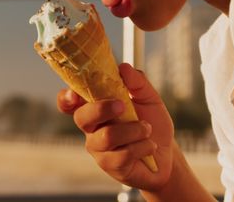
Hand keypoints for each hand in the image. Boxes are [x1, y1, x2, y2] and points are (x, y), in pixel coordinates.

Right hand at [57, 63, 174, 189]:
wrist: (167, 154)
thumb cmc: (153, 124)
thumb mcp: (149, 98)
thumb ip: (137, 82)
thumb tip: (123, 68)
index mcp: (96, 107)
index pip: (70, 102)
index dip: (66, 98)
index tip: (75, 94)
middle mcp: (92, 128)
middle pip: (82, 117)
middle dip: (101, 109)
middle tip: (122, 106)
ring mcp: (100, 149)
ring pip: (106, 137)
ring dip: (133, 130)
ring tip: (147, 129)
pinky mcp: (111, 166)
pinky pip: (123, 155)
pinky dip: (143, 146)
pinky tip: (150, 146)